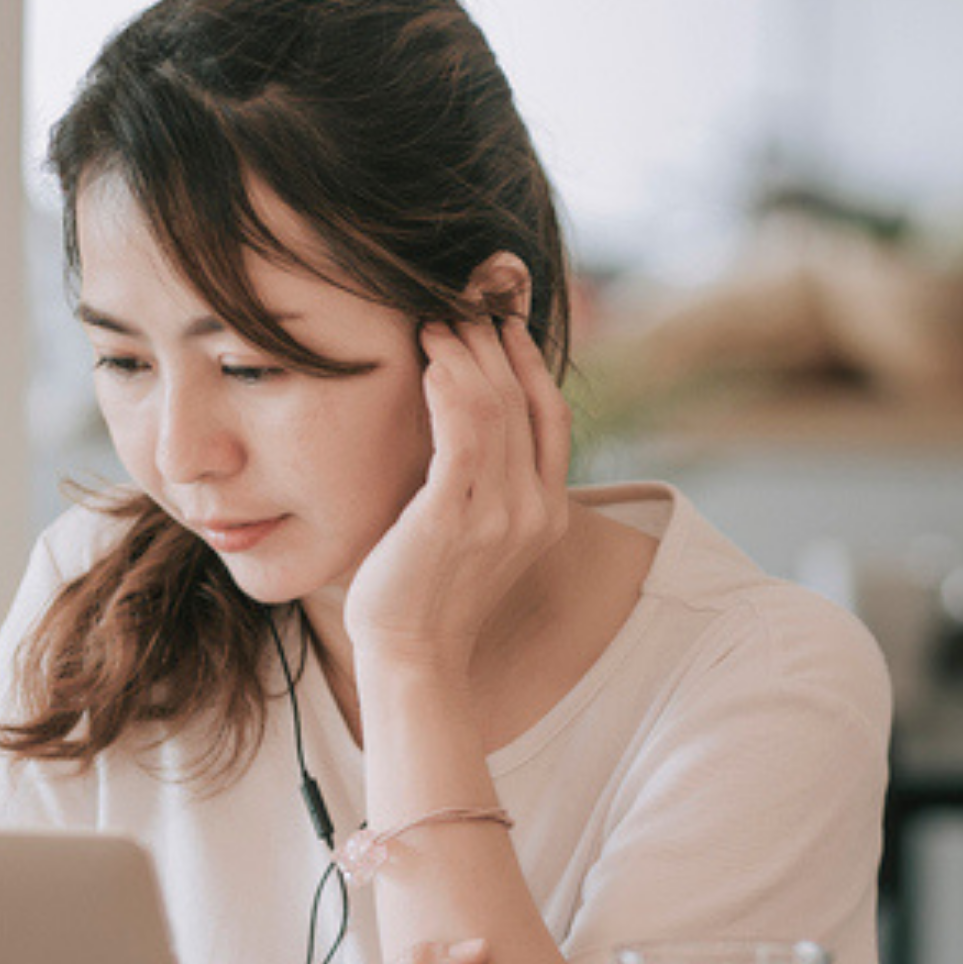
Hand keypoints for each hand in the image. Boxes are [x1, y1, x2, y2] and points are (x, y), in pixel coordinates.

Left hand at [343, 255, 574, 681]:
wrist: (411, 658)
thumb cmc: (426, 593)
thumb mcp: (472, 533)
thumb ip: (483, 483)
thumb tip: (463, 425)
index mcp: (547, 512)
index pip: (550, 416)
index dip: (527, 362)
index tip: (498, 323)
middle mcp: (534, 510)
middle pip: (522, 400)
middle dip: (490, 344)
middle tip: (455, 306)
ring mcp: (499, 515)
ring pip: (494, 407)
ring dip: (463, 355)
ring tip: (432, 322)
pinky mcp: (454, 518)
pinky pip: (462, 433)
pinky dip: (449, 387)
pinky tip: (429, 362)